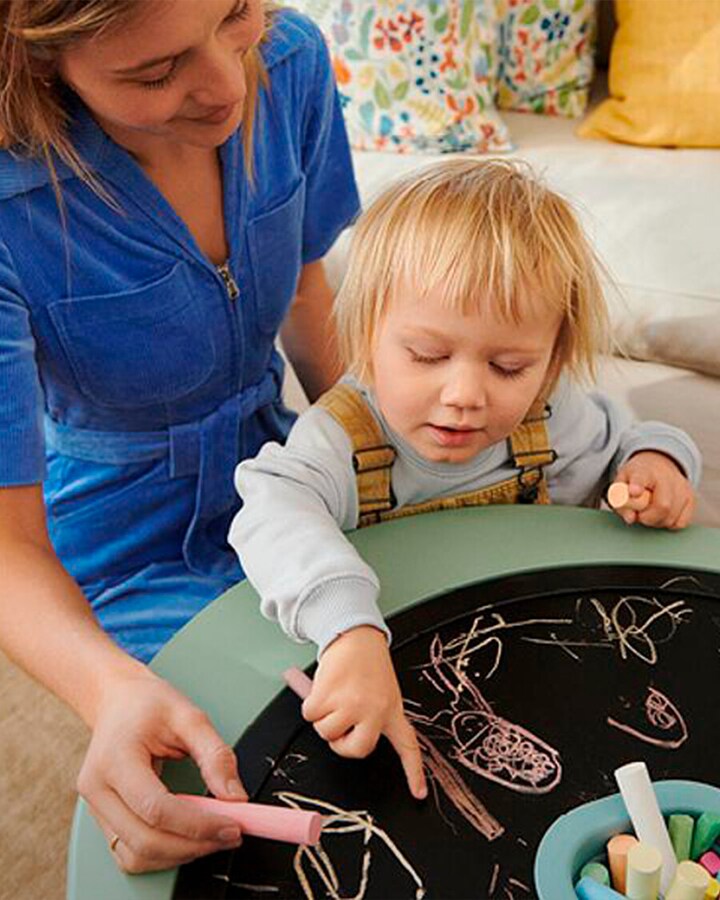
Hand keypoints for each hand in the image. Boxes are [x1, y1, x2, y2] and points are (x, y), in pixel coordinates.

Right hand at [77, 670, 246, 872]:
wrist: (118, 700)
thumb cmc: (146, 703)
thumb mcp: (189, 716)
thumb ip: (215, 755)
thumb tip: (235, 797)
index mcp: (115, 759)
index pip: (156, 809)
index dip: (197, 825)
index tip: (231, 825)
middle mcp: (97, 789)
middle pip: (144, 840)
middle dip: (193, 845)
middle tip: (229, 834)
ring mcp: (96, 808)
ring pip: (135, 856)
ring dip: (179, 855)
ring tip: (213, 836)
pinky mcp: (104, 819)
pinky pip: (130, 853)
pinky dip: (162, 854)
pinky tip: (188, 838)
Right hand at [302, 626, 426, 799]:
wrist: (355, 635)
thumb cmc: (367, 664)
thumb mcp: (381, 690)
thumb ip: (370, 715)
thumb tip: (339, 739)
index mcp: (392, 711)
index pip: (408, 746)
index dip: (414, 773)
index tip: (419, 794)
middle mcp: (375, 711)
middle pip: (354, 750)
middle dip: (340, 742)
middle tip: (339, 723)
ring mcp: (352, 704)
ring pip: (326, 731)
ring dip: (323, 715)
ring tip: (335, 692)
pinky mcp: (329, 695)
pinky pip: (310, 714)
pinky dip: (310, 703)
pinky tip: (324, 686)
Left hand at [613, 451, 694, 529]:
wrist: (657, 465)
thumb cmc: (635, 478)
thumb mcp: (621, 484)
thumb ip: (619, 500)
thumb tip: (631, 518)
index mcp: (643, 471)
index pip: (641, 477)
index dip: (637, 485)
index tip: (634, 491)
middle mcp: (666, 477)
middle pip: (662, 506)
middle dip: (647, 517)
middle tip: (640, 514)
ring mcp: (682, 487)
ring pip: (671, 517)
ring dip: (657, 521)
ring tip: (650, 511)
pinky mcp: (691, 498)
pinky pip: (681, 522)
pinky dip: (669, 523)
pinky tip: (663, 514)